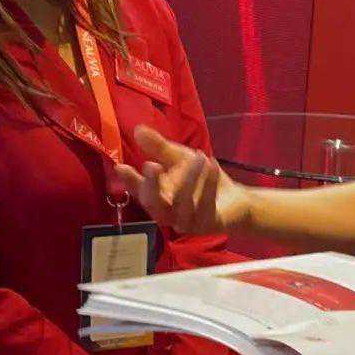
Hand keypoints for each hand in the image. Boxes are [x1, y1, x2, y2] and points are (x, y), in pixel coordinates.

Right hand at [115, 125, 248, 234]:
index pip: (139, 191)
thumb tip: (138, 130)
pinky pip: (206, 205)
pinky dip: (208, 184)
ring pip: (182, 204)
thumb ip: (158, 147)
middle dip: (151, 185)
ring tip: (200, 156)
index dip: (129, 181)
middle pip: (154, 204)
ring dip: (189, 179)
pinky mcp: (207, 224)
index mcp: (158, 196)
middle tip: (151, 164)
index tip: (120, 167)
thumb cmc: (200, 180)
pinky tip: (212, 164)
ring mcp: (187, 221)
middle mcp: (168, 213)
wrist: (234, 199)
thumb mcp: (179, 158)